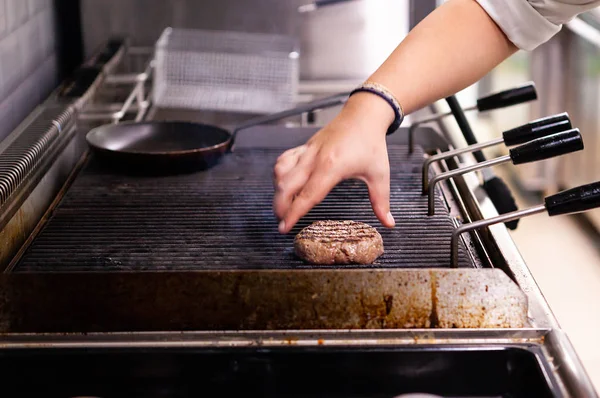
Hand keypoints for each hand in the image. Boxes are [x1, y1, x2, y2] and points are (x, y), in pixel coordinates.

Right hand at [273, 93, 396, 233]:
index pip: (307, 195)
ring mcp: (307, 151)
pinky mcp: (305, 146)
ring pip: (280, 171)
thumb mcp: (380, 174)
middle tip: (281, 222)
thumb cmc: (371, 143)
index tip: (285, 227)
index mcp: (332, 167)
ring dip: (277, 190)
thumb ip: (381, 201)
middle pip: (287, 186)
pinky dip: (279, 173)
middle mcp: (315, 159)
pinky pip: (284, 160)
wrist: (364, 115)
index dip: (294, 213)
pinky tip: (283, 184)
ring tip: (281, 205)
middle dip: (280, 206)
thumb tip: (389, 223)